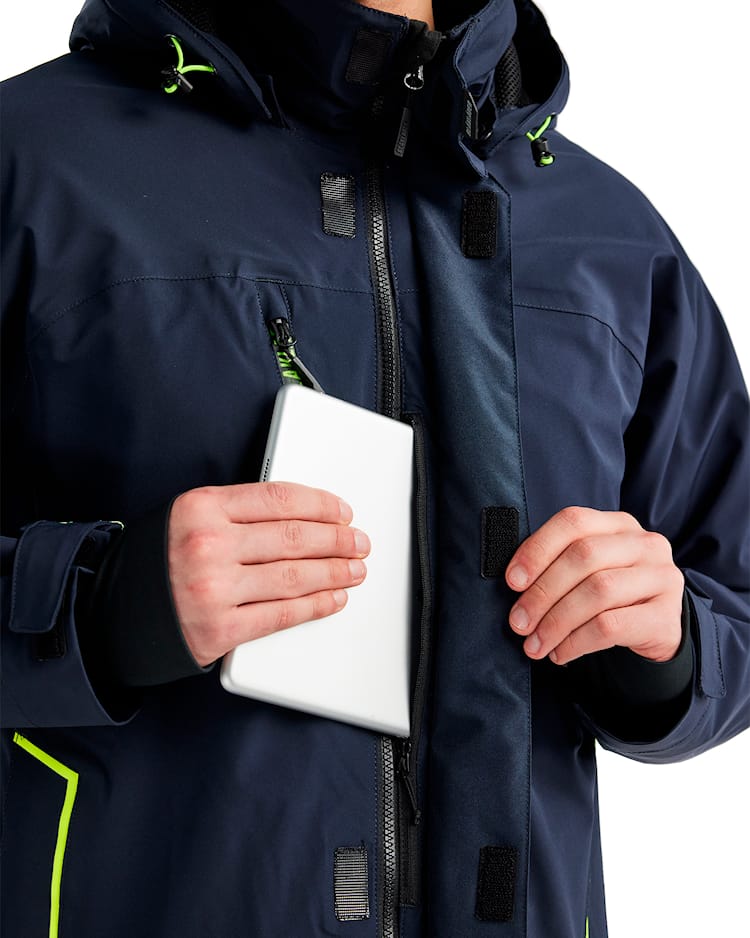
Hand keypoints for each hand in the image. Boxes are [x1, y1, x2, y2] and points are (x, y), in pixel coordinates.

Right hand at [168, 482, 369, 665]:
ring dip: (334, 572)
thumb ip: (238, 511)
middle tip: (358, 542)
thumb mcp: (189, 517)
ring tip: (354, 569)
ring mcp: (214, 589)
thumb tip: (304, 516)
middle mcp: (208, 545)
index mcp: (202, 507)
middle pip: (294, 537)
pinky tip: (332, 599)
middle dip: (337, 540)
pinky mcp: (219, 629)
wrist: (115, 613)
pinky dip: (315, 606)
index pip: (280, 499)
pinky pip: (281, 614)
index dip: (321, 505)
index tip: (342, 511)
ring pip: (295, 576)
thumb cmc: (156, 562)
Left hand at [505, 507, 683, 665]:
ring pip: (598, 591)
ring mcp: (662, 578)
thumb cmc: (610, 596)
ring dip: (556, 621)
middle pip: (584, 556)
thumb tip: (514, 582)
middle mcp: (645, 544)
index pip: (573, 522)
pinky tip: (560, 653)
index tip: (512, 581)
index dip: (537, 549)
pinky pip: (611, 626)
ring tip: (535, 643)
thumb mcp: (588, 571)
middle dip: (542, 592)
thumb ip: (558, 563)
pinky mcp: (666, 616)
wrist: (656, 630)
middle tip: (518, 622)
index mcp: (619, 524)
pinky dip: (577, 641)